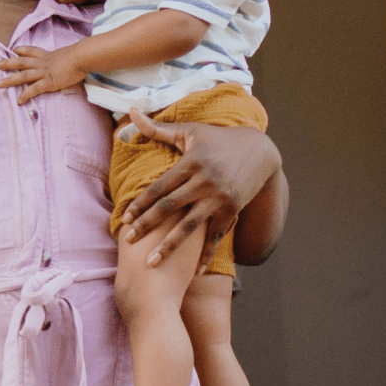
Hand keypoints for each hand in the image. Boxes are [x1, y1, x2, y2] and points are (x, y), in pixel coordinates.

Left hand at [0, 44, 86, 103]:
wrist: (83, 57)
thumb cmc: (82, 55)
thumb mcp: (72, 54)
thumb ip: (69, 58)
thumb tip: (75, 60)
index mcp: (49, 56)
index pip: (33, 51)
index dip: (23, 50)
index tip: (15, 50)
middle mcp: (43, 63)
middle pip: (21, 62)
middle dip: (8, 63)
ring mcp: (45, 72)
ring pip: (23, 75)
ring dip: (10, 80)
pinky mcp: (49, 82)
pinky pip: (34, 89)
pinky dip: (26, 94)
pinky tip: (19, 100)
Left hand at [119, 110, 281, 272]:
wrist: (260, 151)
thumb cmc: (218, 139)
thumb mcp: (190, 131)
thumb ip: (158, 128)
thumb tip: (130, 113)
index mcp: (191, 162)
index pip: (159, 187)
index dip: (141, 203)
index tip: (125, 218)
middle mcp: (204, 181)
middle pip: (170, 207)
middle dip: (147, 225)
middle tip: (129, 240)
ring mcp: (219, 199)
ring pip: (189, 227)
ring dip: (169, 246)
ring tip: (151, 262)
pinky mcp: (232, 210)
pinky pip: (215, 236)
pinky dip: (205, 255)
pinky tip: (192, 272)